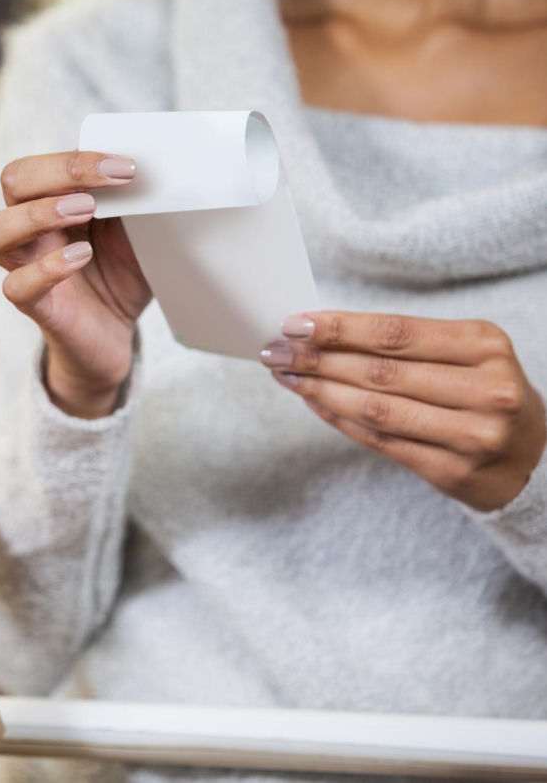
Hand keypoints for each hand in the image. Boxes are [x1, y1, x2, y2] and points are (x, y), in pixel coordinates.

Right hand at [0, 151, 151, 417]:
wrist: (116, 334)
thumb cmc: (119, 274)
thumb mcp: (133, 231)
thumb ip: (133, 201)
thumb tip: (155, 168)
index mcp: (50, 201)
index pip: (42, 164)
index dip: (78, 160)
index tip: (126, 167)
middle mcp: (28, 229)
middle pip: (12, 180)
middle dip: (57, 173)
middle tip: (102, 189)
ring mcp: (24, 267)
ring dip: (36, 214)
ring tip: (84, 212)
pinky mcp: (35, 306)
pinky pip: (16, 286)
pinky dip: (46, 268)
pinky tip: (81, 257)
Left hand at [261, 312, 546, 511]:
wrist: (533, 458)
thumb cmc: (482, 392)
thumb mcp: (464, 354)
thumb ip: (403, 343)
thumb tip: (319, 332)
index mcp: (484, 345)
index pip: (396, 332)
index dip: (339, 328)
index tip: (294, 323)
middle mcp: (485, 389)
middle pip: (380, 370)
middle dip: (317, 358)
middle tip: (275, 350)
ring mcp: (472, 435)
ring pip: (375, 408)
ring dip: (320, 389)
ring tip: (286, 375)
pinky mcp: (452, 472)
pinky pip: (380, 441)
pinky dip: (338, 419)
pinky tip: (312, 402)